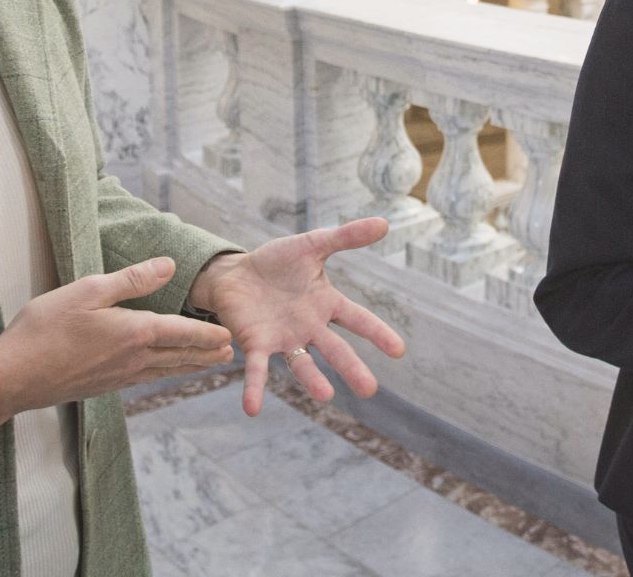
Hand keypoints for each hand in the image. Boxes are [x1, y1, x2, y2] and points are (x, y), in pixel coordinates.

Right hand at [0, 256, 233, 429]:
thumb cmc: (45, 329)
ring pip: (164, 370)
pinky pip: (144, 378)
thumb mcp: (87, 291)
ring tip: (207, 364)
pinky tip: (160, 372)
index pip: (183, 332)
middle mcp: (133, 359)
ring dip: (189, 366)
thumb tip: (169, 265)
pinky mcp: (102, 386)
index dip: (208, 333)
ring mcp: (118, 377)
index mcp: (134, 333)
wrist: (13, 377)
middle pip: (180, 356)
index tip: (231, 335)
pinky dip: (163, 373)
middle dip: (207, 353)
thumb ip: (131, 280)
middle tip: (231, 353)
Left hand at [188, 217, 407, 415]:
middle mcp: (309, 327)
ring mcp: (284, 339)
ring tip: (326, 397)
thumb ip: (346, 237)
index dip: (377, 333)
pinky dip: (255, 388)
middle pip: (336, 350)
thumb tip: (384, 223)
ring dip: (313, 381)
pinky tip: (253, 408)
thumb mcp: (312, 245)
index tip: (398, 350)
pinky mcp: (256, 344)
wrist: (234, 274)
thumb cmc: (276, 262)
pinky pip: (258, 369)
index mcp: (326, 304)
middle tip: (369, 390)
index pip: (358, 319)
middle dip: (352, 368)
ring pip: (302, 364)